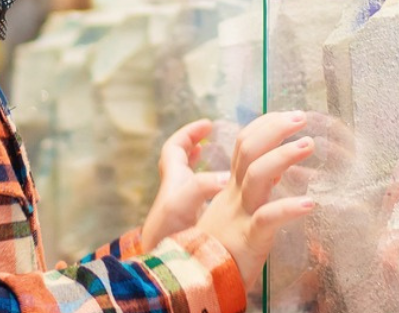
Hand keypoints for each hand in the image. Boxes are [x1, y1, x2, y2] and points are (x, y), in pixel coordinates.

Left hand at [141, 119, 229, 251]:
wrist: (159, 273)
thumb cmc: (164, 236)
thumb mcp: (178, 205)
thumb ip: (200, 187)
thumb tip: (226, 177)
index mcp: (172, 181)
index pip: (175, 147)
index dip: (189, 132)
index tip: (207, 125)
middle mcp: (176, 193)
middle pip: (183, 162)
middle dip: (200, 148)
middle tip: (221, 142)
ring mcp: (183, 212)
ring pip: (196, 183)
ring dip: (213, 171)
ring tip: (238, 166)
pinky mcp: (193, 228)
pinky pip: (206, 205)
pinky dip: (220, 197)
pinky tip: (238, 199)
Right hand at [194, 111, 316, 287]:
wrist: (196, 282)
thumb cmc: (220, 250)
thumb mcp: (233, 214)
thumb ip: (252, 191)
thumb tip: (278, 170)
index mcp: (230, 188)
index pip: (244, 144)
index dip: (265, 125)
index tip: (287, 115)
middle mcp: (233, 196)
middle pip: (248, 149)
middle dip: (275, 128)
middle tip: (301, 117)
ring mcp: (240, 215)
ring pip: (257, 175)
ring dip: (284, 156)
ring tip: (308, 144)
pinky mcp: (249, 239)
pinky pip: (268, 218)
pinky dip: (289, 209)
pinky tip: (311, 204)